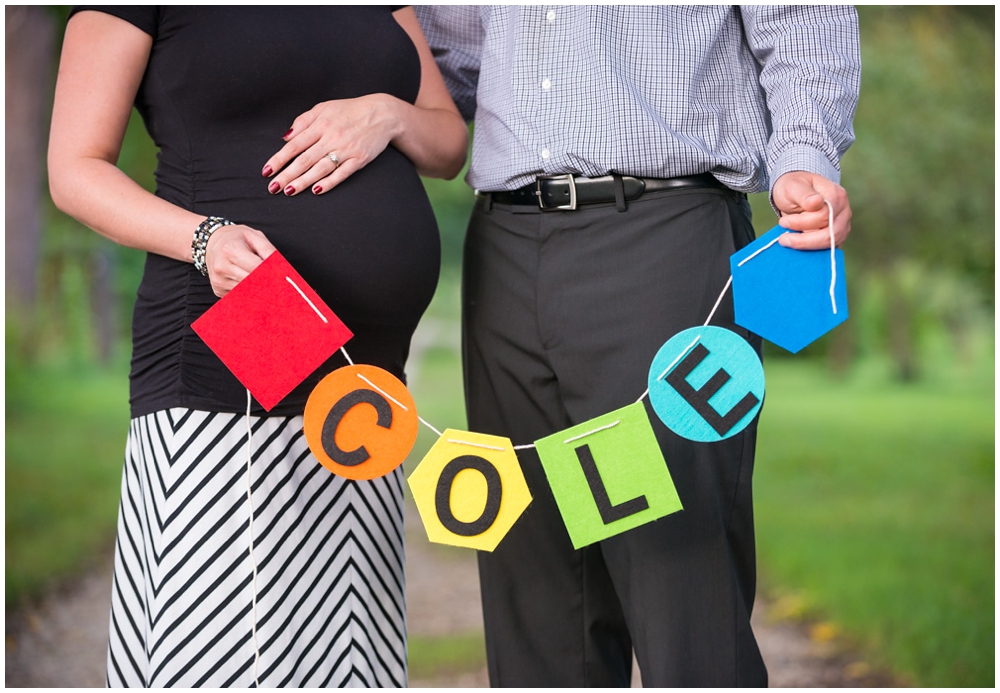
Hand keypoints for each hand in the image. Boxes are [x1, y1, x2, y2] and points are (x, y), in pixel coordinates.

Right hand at [204, 224, 275, 296]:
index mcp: (230, 250)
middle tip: (278, 282)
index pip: (256, 268)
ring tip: (265, 281)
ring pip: (247, 291)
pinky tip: (251, 283)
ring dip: (259, 289)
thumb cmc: (236, 238)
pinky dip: (248, 291)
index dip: (272, 273)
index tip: (283, 277)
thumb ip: (268, 250)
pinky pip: (239, 295)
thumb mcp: (253, 236)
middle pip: (252, 282)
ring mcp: (219, 281)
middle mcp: (222, 267)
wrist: (212, 243)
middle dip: (267, 283)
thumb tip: (280, 267)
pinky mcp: (218, 290)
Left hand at [261, 95, 400, 195]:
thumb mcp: (324, 108)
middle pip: (304, 159)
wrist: (382, 113)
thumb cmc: (350, 111)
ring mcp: (346, 149)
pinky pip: (342, 173)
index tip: (267, 171)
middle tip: (273, 188)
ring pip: (321, 168)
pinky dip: (329, 182)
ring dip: (304, 181)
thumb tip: (285, 138)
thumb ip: (303, 121)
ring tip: (289, 191)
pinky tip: (317, 190)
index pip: (295, 144)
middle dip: (287, 175)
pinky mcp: (359, 159)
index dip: (279, 159)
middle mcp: (332, 137)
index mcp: (321, 124)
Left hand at [772, 171, 851, 249]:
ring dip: (807, 246)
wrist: (796, 192)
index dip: (802, 223)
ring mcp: (843, 225)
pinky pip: (829, 249)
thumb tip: (816, 202)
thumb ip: (804, 195)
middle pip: (830, 233)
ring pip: (831, 244)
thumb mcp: (793, 186)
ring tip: (788, 240)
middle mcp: (843, 211)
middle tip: (783, 239)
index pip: (824, 216)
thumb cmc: (795, 187)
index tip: (783, 223)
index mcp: (836, 195)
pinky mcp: (837, 236)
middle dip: (804, 240)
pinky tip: (798, 247)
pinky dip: (813, 251)